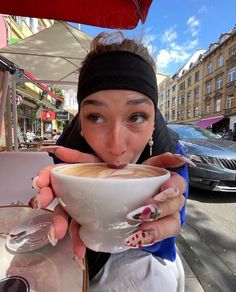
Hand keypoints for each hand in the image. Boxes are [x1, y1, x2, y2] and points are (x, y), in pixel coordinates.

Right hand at [30, 146, 99, 268]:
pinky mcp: (88, 219)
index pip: (52, 177)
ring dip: (59, 226)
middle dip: (47, 200)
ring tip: (59, 233)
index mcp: (70, 178)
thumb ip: (74, 156)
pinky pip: (80, 231)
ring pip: (66, 218)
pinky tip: (79, 250)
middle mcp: (71, 193)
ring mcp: (79, 207)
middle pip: (55, 199)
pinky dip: (78, 241)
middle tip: (44, 204)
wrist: (125, 180)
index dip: (44, 179)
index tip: (40, 182)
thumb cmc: (106, 169)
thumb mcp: (91, 160)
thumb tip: (56, 150)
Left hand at [124, 152, 189, 247]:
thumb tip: (176, 157)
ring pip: (173, 224)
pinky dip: (150, 238)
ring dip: (158, 228)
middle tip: (144, 211)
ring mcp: (168, 217)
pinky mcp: (159, 232)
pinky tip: (135, 238)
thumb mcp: (142, 169)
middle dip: (162, 208)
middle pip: (176, 204)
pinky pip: (160, 237)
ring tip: (141, 230)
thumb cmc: (134, 183)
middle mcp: (172, 200)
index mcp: (168, 182)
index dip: (173, 188)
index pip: (179, 183)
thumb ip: (159, 162)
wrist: (121, 203)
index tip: (161, 192)